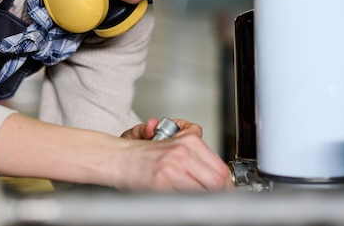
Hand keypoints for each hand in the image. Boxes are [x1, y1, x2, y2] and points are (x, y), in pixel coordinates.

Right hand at [116, 118, 231, 191]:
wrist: (117, 158)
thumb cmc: (143, 156)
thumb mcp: (173, 146)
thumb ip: (196, 157)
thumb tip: (219, 178)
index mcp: (188, 141)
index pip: (221, 168)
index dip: (226, 185)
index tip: (224, 191)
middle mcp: (182, 153)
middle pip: (217, 181)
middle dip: (217, 193)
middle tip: (213, 198)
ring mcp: (172, 167)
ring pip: (204, 191)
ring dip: (201, 197)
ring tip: (193, 196)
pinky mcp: (162, 182)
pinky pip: (185, 198)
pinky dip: (185, 201)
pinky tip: (178, 197)